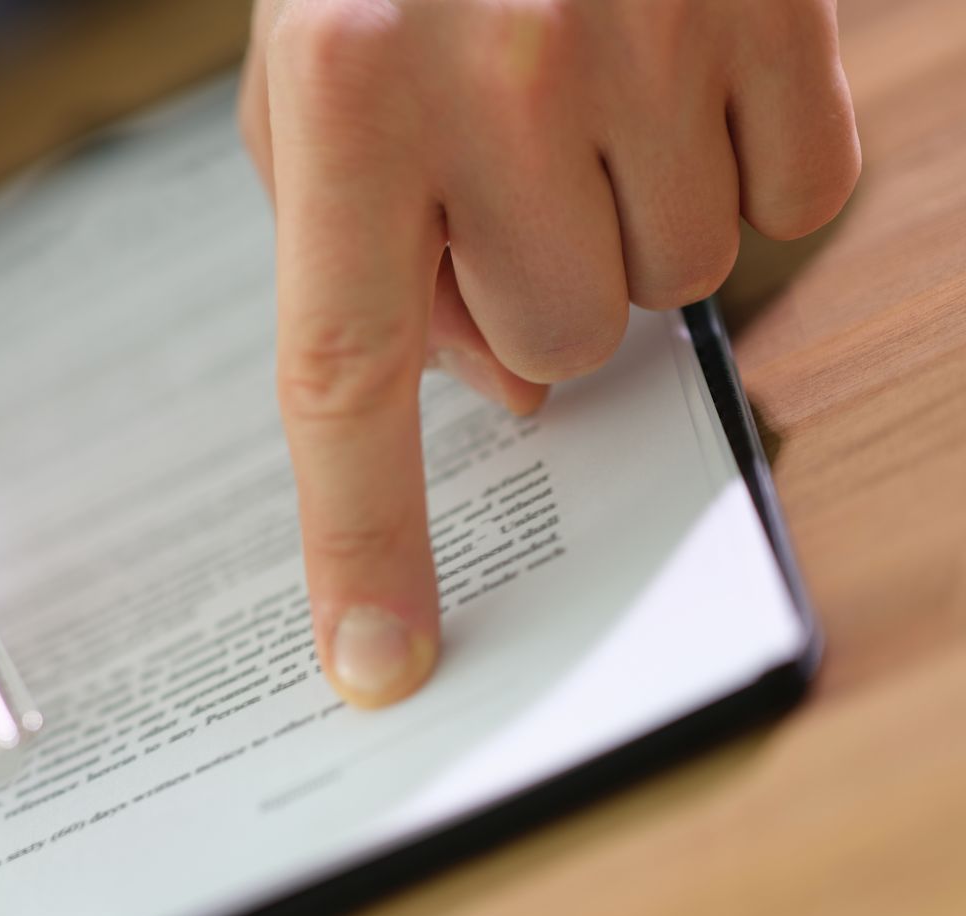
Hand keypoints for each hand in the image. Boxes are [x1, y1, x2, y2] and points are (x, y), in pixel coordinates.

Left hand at [238, 0, 858, 706]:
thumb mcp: (313, 83)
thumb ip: (368, 253)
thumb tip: (500, 399)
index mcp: (347, 93)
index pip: (345, 371)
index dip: (365, 534)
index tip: (381, 663)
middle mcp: (495, 77)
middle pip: (545, 347)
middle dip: (523, 294)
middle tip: (507, 172)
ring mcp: (648, 39)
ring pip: (666, 289)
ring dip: (625, 230)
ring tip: (582, 100)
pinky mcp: (774, 14)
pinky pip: (791, 201)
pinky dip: (739, 169)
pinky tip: (678, 78)